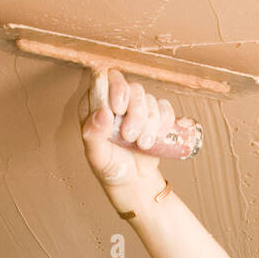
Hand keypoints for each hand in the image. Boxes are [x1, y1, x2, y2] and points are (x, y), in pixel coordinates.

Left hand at [78, 68, 174, 193]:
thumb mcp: (96, 155)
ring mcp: (137, 106)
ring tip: (142, 144)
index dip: (116, 89)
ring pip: (150, 99)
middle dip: (136, 113)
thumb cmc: (110, 166)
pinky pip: (165, 108)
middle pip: (133, 88)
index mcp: (96, 104)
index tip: (118, 109)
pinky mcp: (156, 114)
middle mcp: (117, 100)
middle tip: (129, 136)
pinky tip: (157, 137)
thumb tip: (102, 113)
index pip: (106, 78)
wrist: (132, 180)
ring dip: (149, 123)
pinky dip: (164, 122)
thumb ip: (93, 134)